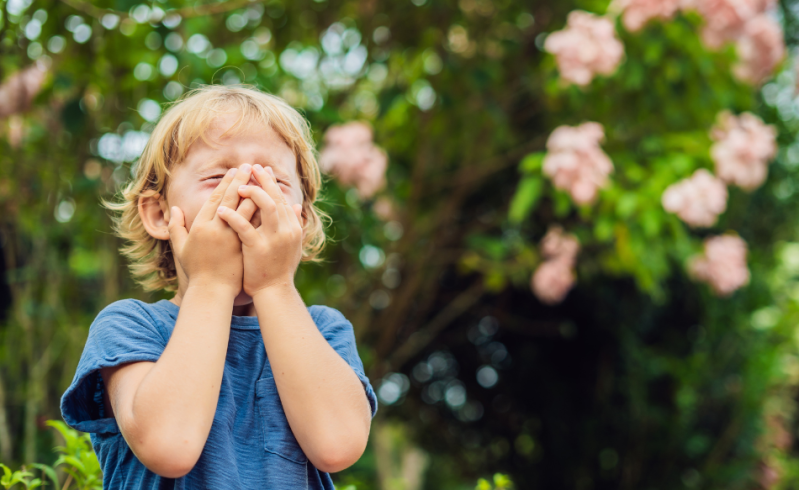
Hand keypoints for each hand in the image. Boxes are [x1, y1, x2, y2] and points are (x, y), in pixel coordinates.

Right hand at [168, 165, 253, 295]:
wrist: (212, 291)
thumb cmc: (196, 270)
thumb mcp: (181, 248)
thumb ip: (176, 227)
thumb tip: (174, 208)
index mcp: (201, 227)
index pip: (215, 199)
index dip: (225, 184)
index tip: (232, 171)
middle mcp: (216, 229)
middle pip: (231, 199)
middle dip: (240, 181)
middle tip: (248, 166)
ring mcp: (232, 238)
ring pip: (245, 209)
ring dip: (254, 192)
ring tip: (260, 179)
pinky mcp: (244, 246)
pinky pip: (255, 225)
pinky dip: (261, 212)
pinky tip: (269, 201)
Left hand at [216, 164, 303, 296]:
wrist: (275, 292)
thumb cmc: (280, 270)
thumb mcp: (292, 245)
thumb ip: (294, 224)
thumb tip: (296, 205)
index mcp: (292, 227)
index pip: (282, 198)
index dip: (271, 183)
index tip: (261, 169)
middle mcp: (286, 230)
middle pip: (275, 197)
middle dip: (263, 180)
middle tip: (250, 166)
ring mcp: (274, 238)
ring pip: (266, 206)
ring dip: (251, 193)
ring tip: (237, 186)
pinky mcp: (258, 247)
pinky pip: (244, 227)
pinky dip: (233, 216)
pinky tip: (221, 209)